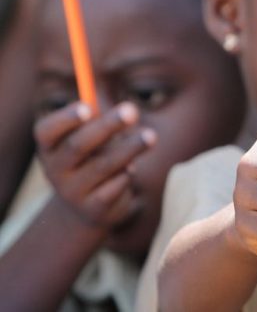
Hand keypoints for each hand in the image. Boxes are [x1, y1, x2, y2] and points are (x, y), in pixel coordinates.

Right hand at [34, 102, 155, 228]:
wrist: (88, 208)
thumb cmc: (93, 160)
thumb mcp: (92, 140)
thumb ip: (101, 124)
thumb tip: (128, 111)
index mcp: (49, 147)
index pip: (46, 131)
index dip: (66, 118)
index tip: (88, 107)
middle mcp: (54, 170)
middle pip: (78, 145)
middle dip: (107, 126)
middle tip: (132, 110)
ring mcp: (72, 192)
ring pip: (103, 165)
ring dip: (129, 148)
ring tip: (150, 136)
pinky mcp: (93, 209)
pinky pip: (114, 186)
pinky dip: (127, 174)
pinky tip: (132, 169)